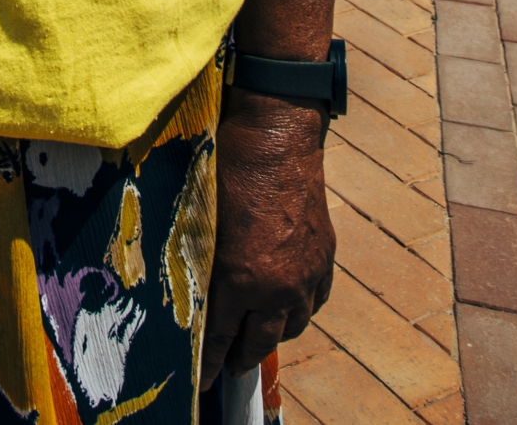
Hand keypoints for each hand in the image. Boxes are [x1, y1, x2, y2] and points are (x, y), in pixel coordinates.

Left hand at [199, 92, 334, 388]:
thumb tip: (191, 294)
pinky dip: (301, 308)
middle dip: (240, 357)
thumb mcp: (202, 221)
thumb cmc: (228, 169)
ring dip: (273, 334)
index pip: (220, 337)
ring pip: (292, 325)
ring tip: (258, 336)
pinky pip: (316, 300)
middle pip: (259, 342)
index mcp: (240, 279)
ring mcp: (306, 273)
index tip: (202, 381)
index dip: (209, 362)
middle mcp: (277, 286)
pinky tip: (289, 305)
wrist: (276, 134)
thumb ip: (203, 264)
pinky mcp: (325, 256)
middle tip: (228, 366)